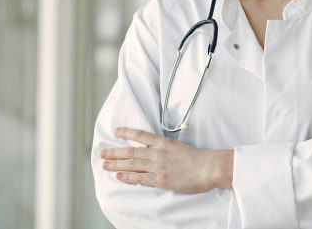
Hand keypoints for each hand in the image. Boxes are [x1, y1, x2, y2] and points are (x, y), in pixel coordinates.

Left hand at [100, 127, 232, 193]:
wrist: (208, 167)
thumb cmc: (198, 158)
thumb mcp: (180, 147)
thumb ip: (167, 149)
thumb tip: (157, 151)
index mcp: (163, 143)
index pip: (140, 135)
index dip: (127, 132)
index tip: (116, 131)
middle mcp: (158, 153)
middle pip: (131, 151)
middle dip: (115, 152)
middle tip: (102, 153)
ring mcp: (158, 166)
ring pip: (132, 164)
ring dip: (116, 164)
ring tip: (105, 164)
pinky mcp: (160, 179)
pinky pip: (140, 178)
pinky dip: (128, 176)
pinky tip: (119, 175)